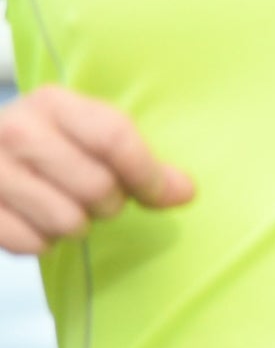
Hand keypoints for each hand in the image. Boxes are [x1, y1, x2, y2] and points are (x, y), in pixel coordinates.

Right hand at [0, 87, 193, 256]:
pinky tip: (34, 220)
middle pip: (96, 186)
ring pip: (67, 221)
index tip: (159, 193)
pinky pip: (32, 243)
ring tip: (63, 207)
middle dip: (110, 204)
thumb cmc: (46, 144)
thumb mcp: (88, 135)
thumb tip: (184, 192)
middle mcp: (16, 131)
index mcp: (53, 104)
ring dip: (76, 226)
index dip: (146, 174)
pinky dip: (42, 242)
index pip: (114, 138)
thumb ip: (140, 160)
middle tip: (97, 199)